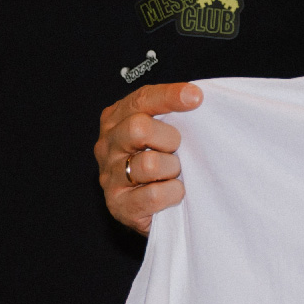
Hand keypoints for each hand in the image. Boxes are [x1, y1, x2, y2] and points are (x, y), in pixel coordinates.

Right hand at [96, 82, 202, 233]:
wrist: (149, 208)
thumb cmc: (159, 161)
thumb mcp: (161, 130)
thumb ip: (171, 112)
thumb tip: (195, 96)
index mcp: (116, 119)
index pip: (142, 99)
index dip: (170, 96)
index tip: (196, 97)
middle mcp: (107, 145)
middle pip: (139, 128)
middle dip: (170, 138)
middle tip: (177, 150)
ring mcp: (109, 176)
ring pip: (150, 164)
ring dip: (173, 169)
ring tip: (173, 173)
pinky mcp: (119, 205)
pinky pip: (154, 195)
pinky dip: (172, 193)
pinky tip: (172, 192)